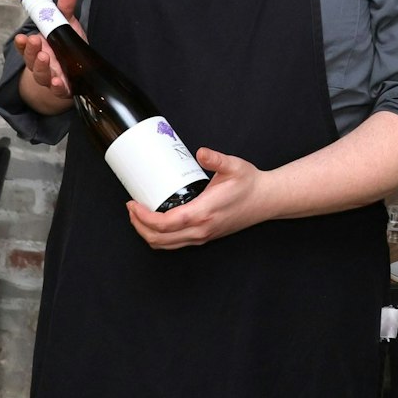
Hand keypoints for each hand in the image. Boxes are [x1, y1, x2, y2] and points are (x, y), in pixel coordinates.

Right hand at [15, 0, 80, 100]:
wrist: (79, 73)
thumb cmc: (68, 46)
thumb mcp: (67, 24)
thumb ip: (65, 7)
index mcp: (39, 48)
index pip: (25, 47)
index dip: (21, 43)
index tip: (22, 37)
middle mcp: (42, 64)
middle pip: (31, 60)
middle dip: (31, 51)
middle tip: (35, 41)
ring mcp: (51, 78)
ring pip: (41, 75)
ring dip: (41, 68)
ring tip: (44, 58)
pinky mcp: (63, 89)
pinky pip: (57, 91)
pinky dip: (57, 87)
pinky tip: (58, 82)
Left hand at [127, 147, 282, 248]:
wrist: (267, 199)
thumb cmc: (250, 184)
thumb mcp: (234, 166)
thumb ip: (216, 159)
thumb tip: (201, 152)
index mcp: (204, 213)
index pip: (165, 224)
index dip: (143, 217)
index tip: (133, 204)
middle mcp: (201, 229)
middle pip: (160, 239)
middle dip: (139, 226)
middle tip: (131, 208)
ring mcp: (203, 236)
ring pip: (166, 245)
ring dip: (148, 234)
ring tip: (139, 216)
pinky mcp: (205, 236)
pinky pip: (176, 244)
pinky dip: (160, 238)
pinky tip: (157, 223)